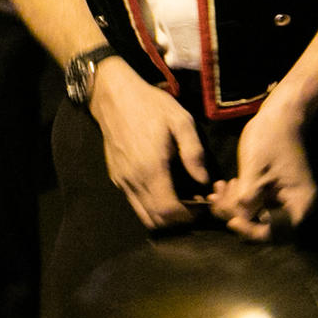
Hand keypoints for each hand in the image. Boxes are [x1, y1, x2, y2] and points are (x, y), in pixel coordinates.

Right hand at [87, 62, 211, 229]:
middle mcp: (133, 180)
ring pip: (143, 215)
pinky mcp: (116, 178)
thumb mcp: (181, 121)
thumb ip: (194, 153)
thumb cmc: (150, 106)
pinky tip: (164, 189)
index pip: (168, 211)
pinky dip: (151, 205)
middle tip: (194, 205)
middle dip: (178, 220)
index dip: (187, 217)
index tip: (202, 206)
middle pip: (156, 220)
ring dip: (163, 215)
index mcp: (151, 168)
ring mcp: (122, 181)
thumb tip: (204, 180)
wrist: (114, 97)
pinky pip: (135, 202)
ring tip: (181, 199)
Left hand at [213, 92, 316, 239]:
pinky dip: (238, 199)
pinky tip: (224, 187)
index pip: (276, 233)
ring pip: (256, 216)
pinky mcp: (274, 193)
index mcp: (300, 203)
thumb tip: (239, 219)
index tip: (231, 221)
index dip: (251, 231)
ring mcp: (285, 200)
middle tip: (218, 201)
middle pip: (264, 227)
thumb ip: (247, 198)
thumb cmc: (271, 138)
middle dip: (238, 216)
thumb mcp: (255, 169)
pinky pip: (255, 204)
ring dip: (234, 207)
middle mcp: (296, 206)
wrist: (280, 114)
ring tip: (218, 191)